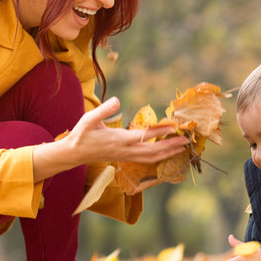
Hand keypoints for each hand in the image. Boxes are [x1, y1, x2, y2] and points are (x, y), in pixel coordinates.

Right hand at [32, 97, 189, 179]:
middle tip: (186, 140)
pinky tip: (167, 153)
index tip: (174, 127)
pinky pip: (146, 160)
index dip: (160, 132)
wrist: (74, 154)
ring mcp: (126, 156)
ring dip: (168, 153)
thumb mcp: (89, 119)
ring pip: (151, 158)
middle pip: (153, 151)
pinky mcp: (125, 158)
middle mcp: (125, 150)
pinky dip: (159, 157)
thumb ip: (103, 110)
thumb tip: (116, 99)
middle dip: (170, 146)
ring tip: (182, 147)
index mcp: (118, 139)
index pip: (143, 136)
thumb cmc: (81, 134)